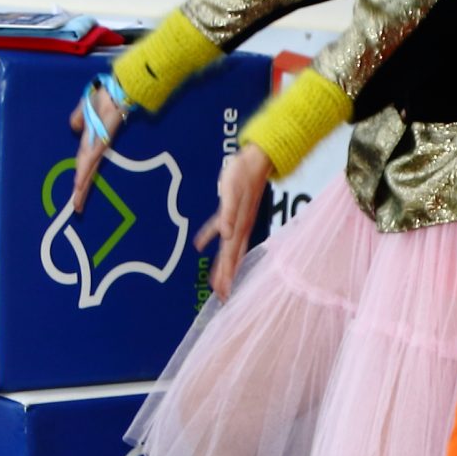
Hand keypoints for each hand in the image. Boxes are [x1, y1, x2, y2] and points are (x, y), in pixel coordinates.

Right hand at [65, 82, 126, 201]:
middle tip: (77, 209)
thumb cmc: (103, 96)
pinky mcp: (101, 142)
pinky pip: (89, 160)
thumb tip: (74, 129)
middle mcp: (96, 147)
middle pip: (87, 173)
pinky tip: (78, 185)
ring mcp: (99, 145)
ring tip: (77, 205)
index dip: (80, 177)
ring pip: (88, 171)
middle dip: (81, 191)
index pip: (84, 164)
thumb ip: (78, 119)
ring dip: (82, 188)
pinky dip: (83, 173)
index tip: (76, 192)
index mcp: (92, 141)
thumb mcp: (84, 108)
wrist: (116, 89)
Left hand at [195, 144, 275, 298]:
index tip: (224, 293)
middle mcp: (240, 226)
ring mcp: (238, 220)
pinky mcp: (232, 210)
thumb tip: (226, 235)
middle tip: (222, 296)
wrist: (256, 158)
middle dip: (226, 277)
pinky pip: (220, 229)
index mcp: (238, 226)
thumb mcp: (232, 193)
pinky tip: (200, 246)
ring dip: (224, 264)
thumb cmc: (242, 173)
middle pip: (231, 257)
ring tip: (218, 281)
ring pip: (230, 248)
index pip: (231, 256)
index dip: (227, 274)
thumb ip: (228, 215)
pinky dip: (211, 238)